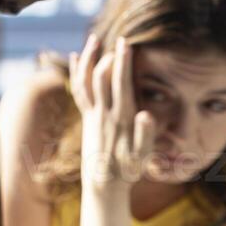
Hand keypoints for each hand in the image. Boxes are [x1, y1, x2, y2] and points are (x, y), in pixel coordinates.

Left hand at [68, 33, 155, 192]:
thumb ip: (145, 134)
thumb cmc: (128, 172)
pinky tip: (79, 59)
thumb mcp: (142, 156)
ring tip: (93, 40)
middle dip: (109, 56)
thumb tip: (146, 114)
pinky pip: (80, 92)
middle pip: (102, 78)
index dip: (123, 62)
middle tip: (118, 39)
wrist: (104, 186)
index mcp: (121, 118)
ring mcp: (93, 116)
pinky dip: (78, 73)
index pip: (121, 84)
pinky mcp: (87, 119)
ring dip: (90, 59)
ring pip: (87, 81)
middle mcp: (104, 114)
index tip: (126, 43)